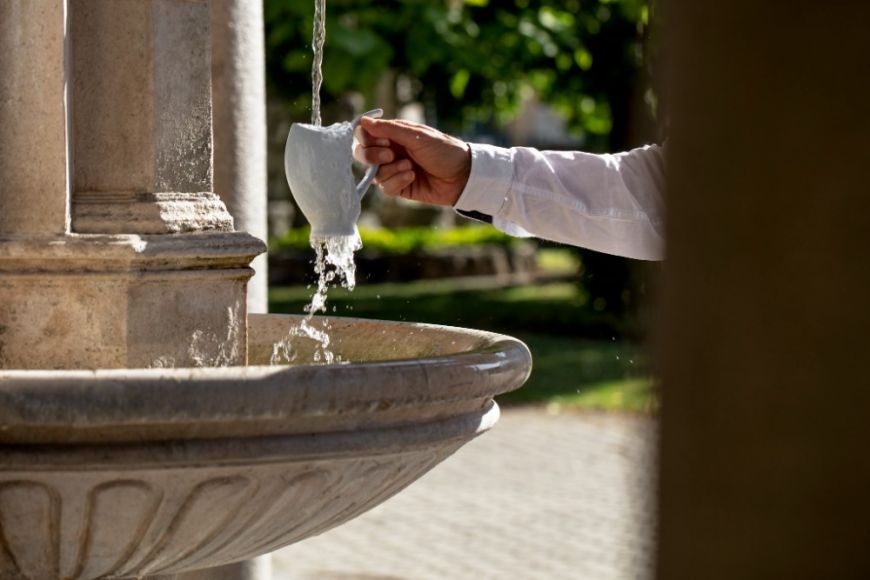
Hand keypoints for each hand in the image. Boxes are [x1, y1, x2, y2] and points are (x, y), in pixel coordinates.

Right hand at [354, 117, 470, 205]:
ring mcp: (394, 170)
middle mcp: (390, 151)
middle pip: (362, 155)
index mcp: (393, 134)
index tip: (382, 139)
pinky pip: (385, 188)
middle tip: (390, 155)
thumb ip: (389, 129)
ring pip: (374, 173)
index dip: (367, 138)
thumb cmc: (443, 150)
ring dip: (390, 170)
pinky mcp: (400, 187)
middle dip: (372, 156)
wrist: (462, 176)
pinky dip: (397, 182)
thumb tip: (362, 120)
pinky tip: (412, 177)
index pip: (365, 134)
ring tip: (410, 167)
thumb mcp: (416, 136)